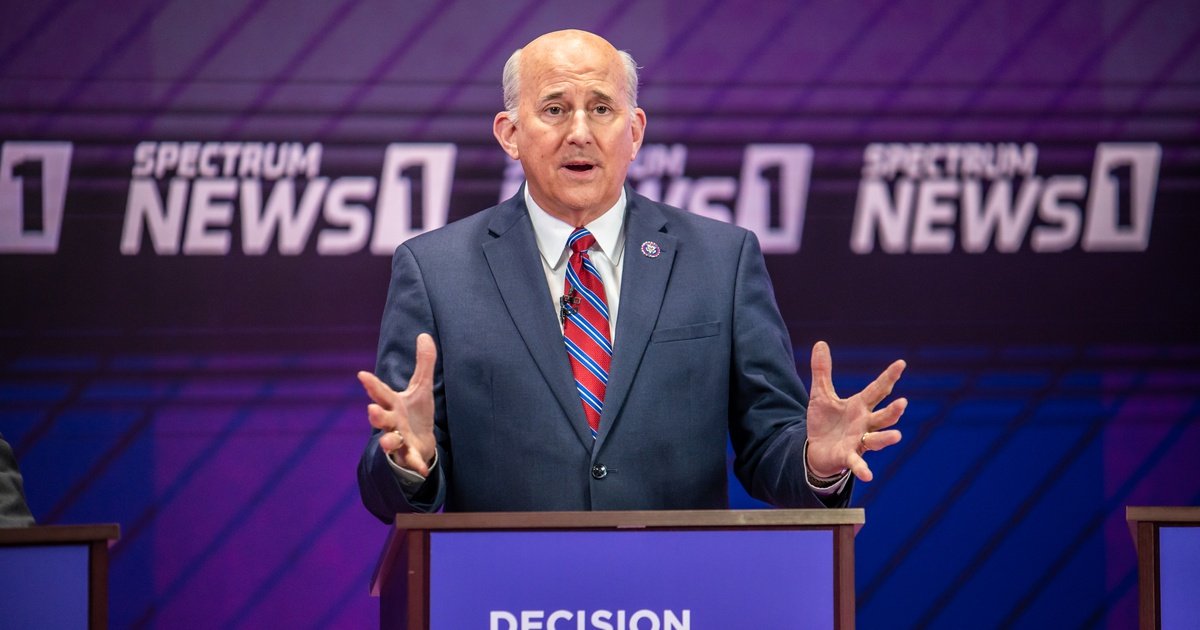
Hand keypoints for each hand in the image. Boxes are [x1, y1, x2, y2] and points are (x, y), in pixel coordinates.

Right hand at [357, 333, 437, 475]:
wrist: (421, 443)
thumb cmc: (416, 414)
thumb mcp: (422, 387)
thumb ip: (424, 363)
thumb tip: (425, 335)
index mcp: (393, 404)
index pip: (380, 393)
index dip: (371, 384)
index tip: (362, 375)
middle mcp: (392, 422)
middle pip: (381, 419)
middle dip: (376, 416)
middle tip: (371, 410)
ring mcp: (398, 440)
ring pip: (390, 441)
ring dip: (388, 441)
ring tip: (389, 440)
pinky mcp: (409, 455)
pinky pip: (410, 460)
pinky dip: (415, 465)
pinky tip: (422, 469)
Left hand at [804, 341, 906, 481]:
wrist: (817, 450)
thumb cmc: (825, 422)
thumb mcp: (820, 395)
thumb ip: (822, 371)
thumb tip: (821, 343)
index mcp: (859, 406)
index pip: (877, 390)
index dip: (889, 377)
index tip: (901, 364)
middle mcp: (864, 424)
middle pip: (883, 416)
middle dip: (893, 411)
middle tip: (903, 403)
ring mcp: (859, 442)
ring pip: (877, 439)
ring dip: (886, 437)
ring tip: (897, 435)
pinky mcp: (849, 457)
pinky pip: (858, 463)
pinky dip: (863, 469)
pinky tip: (868, 476)